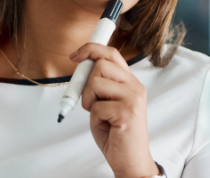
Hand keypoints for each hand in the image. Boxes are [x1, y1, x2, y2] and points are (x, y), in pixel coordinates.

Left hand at [70, 43, 158, 177]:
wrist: (130, 161)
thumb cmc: (115, 132)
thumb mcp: (105, 101)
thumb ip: (98, 83)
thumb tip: (81, 63)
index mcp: (130, 81)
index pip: (111, 53)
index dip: (91, 49)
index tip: (75, 56)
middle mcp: (135, 86)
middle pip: (100, 65)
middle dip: (86, 84)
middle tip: (90, 102)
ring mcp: (133, 98)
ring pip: (95, 83)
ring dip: (89, 101)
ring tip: (100, 116)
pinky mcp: (127, 112)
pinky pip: (96, 106)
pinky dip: (94, 118)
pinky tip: (106, 126)